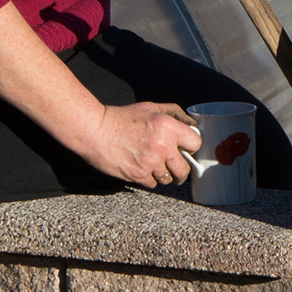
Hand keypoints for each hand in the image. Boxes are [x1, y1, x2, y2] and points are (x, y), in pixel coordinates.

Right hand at [76, 101, 201, 187]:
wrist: (95, 130)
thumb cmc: (121, 118)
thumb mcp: (150, 108)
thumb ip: (173, 113)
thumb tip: (191, 123)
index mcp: (168, 127)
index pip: (196, 144)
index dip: (191, 147)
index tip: (186, 149)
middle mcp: (162, 146)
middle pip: (184, 169)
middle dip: (181, 169)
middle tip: (175, 167)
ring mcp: (150, 163)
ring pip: (168, 179)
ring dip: (163, 174)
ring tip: (153, 165)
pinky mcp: (138, 175)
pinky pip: (152, 184)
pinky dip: (149, 179)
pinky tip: (142, 168)